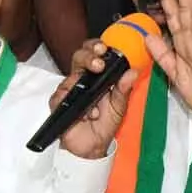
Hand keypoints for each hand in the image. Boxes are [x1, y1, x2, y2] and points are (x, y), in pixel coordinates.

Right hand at [53, 38, 139, 159]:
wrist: (93, 146)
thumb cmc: (105, 122)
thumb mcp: (119, 105)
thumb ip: (124, 89)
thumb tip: (132, 72)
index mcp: (97, 76)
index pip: (93, 53)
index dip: (96, 46)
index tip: (104, 48)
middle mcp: (82, 79)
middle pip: (78, 57)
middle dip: (88, 56)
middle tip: (98, 64)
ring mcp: (69, 90)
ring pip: (69, 77)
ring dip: (83, 86)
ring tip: (97, 103)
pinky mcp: (59, 104)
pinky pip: (60, 97)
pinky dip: (76, 105)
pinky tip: (88, 114)